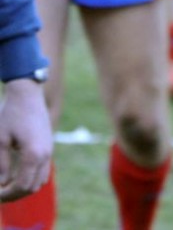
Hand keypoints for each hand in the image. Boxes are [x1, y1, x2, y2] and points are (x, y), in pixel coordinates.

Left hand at [0, 80, 52, 201]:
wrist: (28, 96)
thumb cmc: (11, 116)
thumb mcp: (1, 140)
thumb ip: (2, 164)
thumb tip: (2, 184)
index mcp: (33, 154)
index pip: (22, 186)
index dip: (7, 195)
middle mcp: (45, 154)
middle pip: (33, 186)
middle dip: (15, 194)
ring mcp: (49, 150)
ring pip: (40, 180)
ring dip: (24, 187)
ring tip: (7, 186)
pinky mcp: (48, 146)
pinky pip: (43, 170)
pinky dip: (31, 178)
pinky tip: (17, 174)